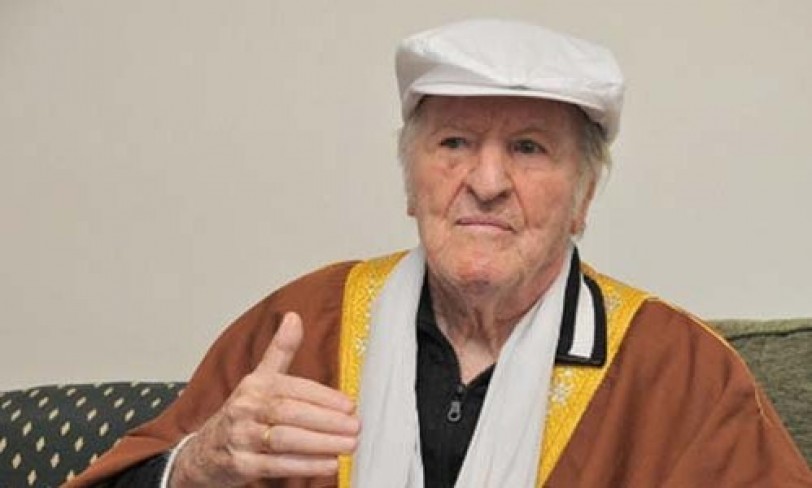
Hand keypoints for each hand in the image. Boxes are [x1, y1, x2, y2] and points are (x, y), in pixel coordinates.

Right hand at [169, 312, 359, 486]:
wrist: (205, 451)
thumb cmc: (242, 413)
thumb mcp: (259, 379)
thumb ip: (280, 351)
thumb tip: (294, 317)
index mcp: (256, 385)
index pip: (293, 389)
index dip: (324, 397)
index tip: (350, 405)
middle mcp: (246, 409)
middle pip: (290, 413)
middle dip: (326, 421)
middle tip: (355, 426)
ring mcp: (242, 438)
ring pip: (284, 440)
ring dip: (320, 444)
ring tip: (348, 444)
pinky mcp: (241, 466)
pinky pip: (275, 465)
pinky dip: (304, 465)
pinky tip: (328, 464)